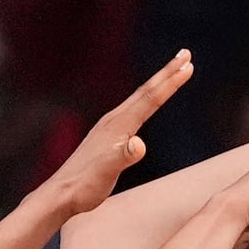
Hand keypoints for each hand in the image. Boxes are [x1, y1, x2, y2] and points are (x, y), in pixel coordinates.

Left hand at [45, 51, 193, 215]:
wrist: (60, 195)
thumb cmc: (85, 187)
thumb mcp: (106, 172)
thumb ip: (123, 157)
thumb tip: (138, 145)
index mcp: (118, 125)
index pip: (149, 99)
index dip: (170, 82)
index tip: (189, 65)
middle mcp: (113, 120)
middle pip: (145, 91)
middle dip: (167, 73)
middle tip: (186, 54)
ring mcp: (108, 127)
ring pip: (138, 99)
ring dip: (157, 84)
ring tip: (171, 73)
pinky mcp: (106, 137)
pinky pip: (132, 111)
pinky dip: (145, 101)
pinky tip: (145, 105)